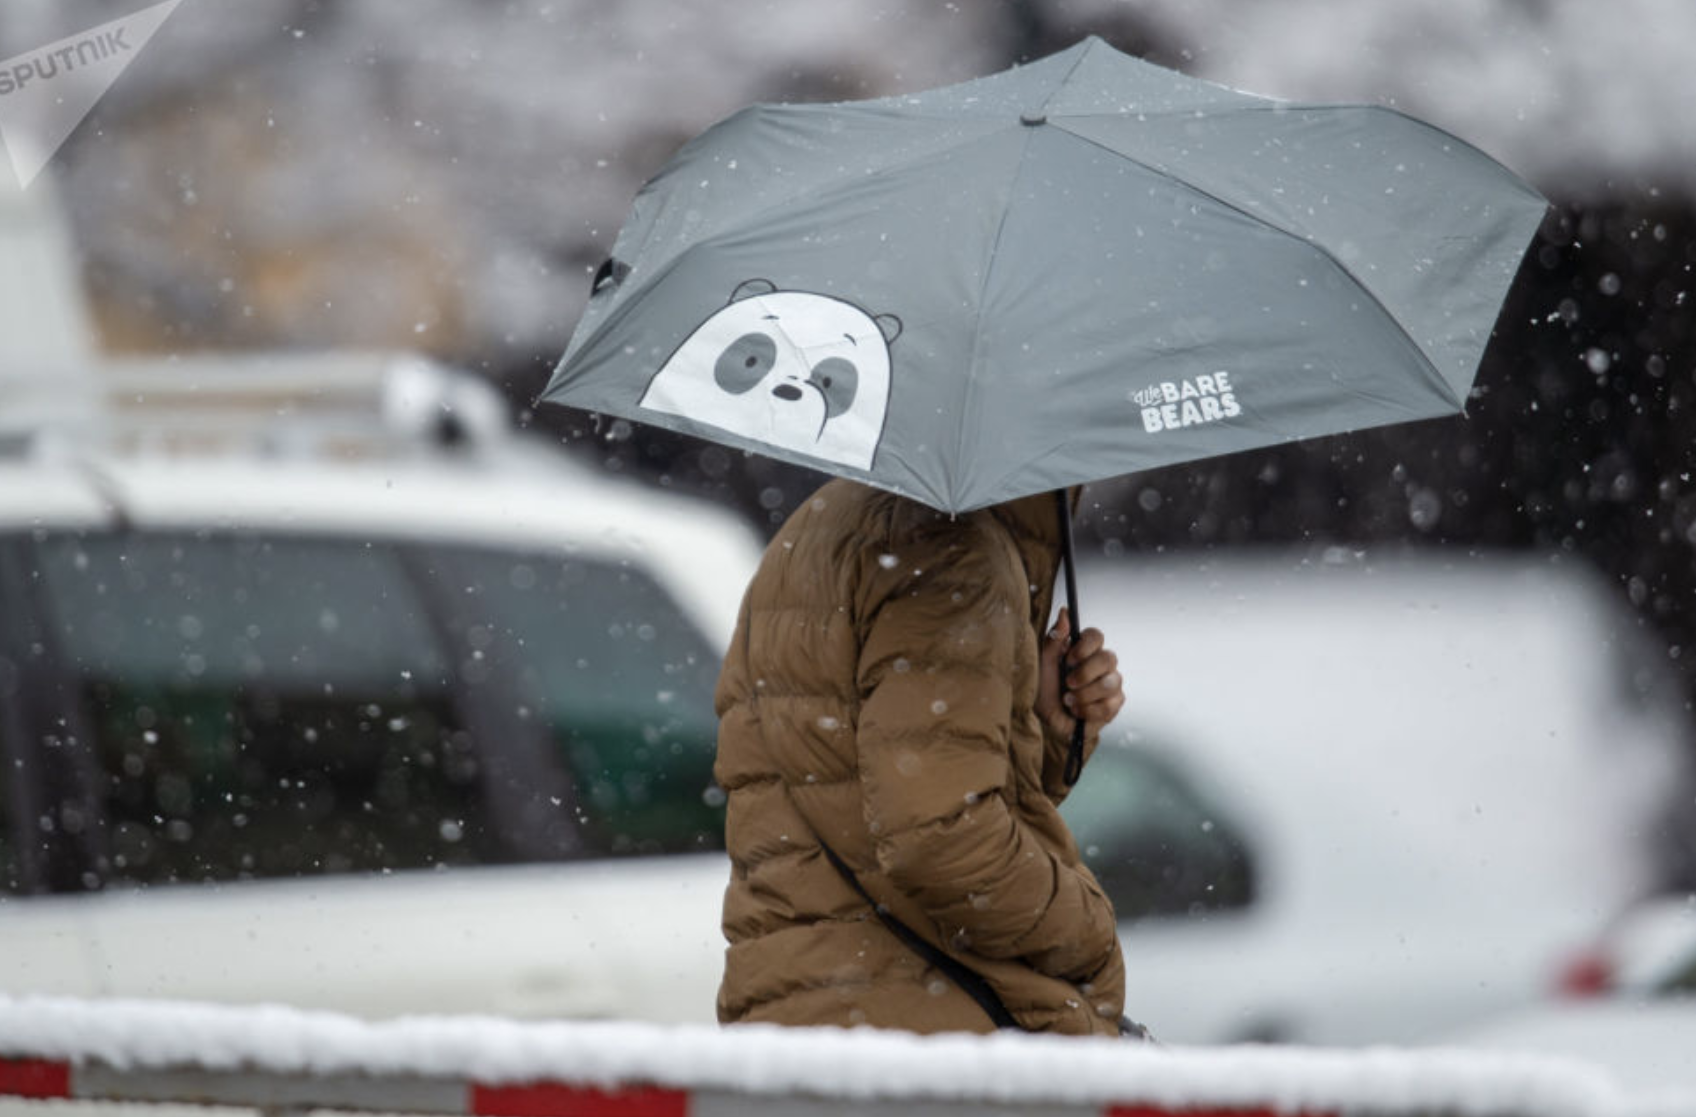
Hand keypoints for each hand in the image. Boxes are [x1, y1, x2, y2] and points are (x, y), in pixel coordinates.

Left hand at [1037, 608, 1124, 741]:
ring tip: (1068, 700)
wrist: (1045, 720)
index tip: (1069, 659)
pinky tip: (1076, 711)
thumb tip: (1064, 611)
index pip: (1096, 636)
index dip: (1085, 646)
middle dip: (1086, 673)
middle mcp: (1101, 664)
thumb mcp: (1042, 663)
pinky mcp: (1114, 704)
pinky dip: (1088, 710)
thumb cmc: (1043, 688)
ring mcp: (1110, 683)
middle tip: (1068, 683)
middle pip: (1108, 658)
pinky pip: (1109, 705)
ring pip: (1110, 683)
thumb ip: (1054, 638)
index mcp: (1083, 649)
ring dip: (1084, 694)